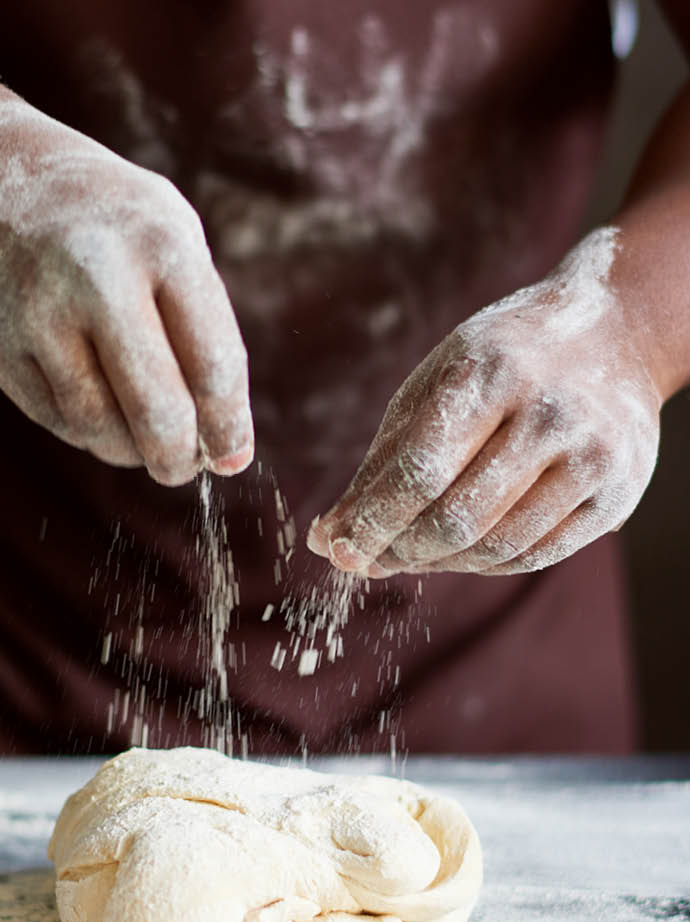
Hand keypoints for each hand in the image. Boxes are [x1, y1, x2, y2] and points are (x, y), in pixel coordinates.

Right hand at [0, 94, 251, 483]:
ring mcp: (34, 310)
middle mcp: (96, 275)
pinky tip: (96, 413)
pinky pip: (52, 418)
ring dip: (128, 452)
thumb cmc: (108, 219)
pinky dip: (84, 431)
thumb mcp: (172, 236)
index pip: (212, 365)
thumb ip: (205, 329)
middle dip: (178, 458)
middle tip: (182, 469)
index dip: (227, 426)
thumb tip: (226, 445)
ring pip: (98, 426)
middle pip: (156, 410)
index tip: (232, 457)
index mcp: (161, 243)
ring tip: (142, 444)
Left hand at [308, 230, 660, 575]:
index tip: (340, 548)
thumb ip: (383, 464)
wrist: (615, 332)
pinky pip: (536, 555)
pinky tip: (457, 556)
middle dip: (401, 550)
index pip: (420, 471)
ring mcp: (591, 455)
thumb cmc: (501, 362)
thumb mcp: (436, 386)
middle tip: (370, 559)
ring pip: (496, 546)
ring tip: (410, 556)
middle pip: (456, 518)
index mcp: (491, 373)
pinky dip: (485, 566)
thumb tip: (327, 541)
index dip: (373, 521)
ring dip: (439, 564)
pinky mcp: (616, 493)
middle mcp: (548, 413)